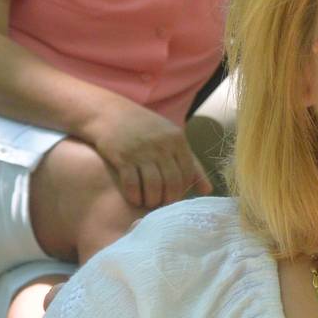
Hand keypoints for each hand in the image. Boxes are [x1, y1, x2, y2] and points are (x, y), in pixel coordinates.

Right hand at [83, 101, 212, 208]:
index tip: (176, 196)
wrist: (108, 113)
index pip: (188, 172)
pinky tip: (134, 199)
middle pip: (172, 182)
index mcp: (177, 139)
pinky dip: (134, 195)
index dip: (183, 188)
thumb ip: (191, 163)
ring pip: (154, 186)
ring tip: (149, 203)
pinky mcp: (122, 157)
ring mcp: (142, 150)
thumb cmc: (145, 128)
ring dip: (152, 200)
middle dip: (169, 198)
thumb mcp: (170, 138)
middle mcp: (162, 145)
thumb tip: (208, 191)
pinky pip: (132, 184)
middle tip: (163, 205)